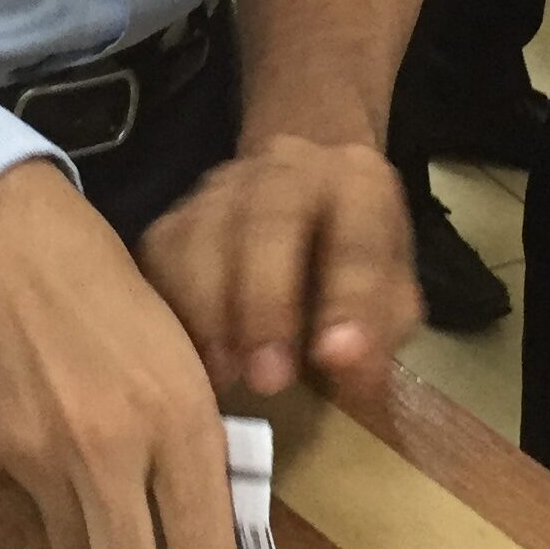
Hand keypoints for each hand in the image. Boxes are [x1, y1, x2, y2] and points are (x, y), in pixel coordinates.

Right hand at [0, 160, 261, 548]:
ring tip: (86, 475)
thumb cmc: (94, 279)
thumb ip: (188, 439)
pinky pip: (17, 506)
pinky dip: (30, 486)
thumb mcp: (172, 347)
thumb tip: (201, 526)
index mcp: (179, 418)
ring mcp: (34, 458)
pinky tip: (24, 420)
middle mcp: (110, 450)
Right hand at [140, 133, 423, 399]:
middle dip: (267, 304)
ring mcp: (221, 187)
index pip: (359, 235)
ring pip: (201, 238)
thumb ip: (378, 333)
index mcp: (358, 182)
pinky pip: (160, 260)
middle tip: (268, 381)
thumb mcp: (389, 299)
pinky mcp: (173, 217)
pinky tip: (182, 359)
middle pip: (269, 221)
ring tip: (221, 379)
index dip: (350, 297)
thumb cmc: (351, 266)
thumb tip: (349, 369)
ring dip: (208, 314)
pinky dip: (170, 314)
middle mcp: (287, 168)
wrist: (301, 209)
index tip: (338, 358)